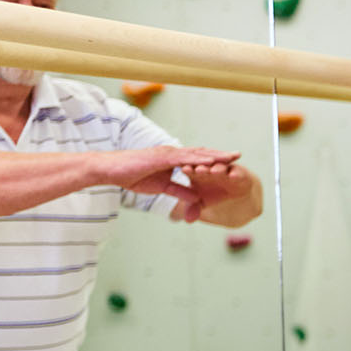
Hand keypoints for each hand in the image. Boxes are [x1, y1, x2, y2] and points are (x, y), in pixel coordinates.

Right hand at [101, 147, 239, 220]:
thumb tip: (197, 197)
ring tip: (233, 157)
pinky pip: (185, 158)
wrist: (112, 171)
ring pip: (197, 154)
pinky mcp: (162, 157)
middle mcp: (174, 153)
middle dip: (220, 155)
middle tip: (239, 156)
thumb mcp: (162, 187)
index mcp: (174, 160)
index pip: (198, 159)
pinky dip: (200, 159)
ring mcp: (169, 153)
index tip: (230, 163)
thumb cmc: (133, 176)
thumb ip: (180, 190)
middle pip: (202, 154)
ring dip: (215, 155)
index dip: (214, 161)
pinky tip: (213, 161)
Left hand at [179, 162, 255, 222]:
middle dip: (203, 167)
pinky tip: (233, 176)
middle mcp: (211, 168)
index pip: (192, 169)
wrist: (235, 196)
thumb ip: (192, 208)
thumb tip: (187, 220)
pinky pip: (238, 172)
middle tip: (199, 169)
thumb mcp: (201, 203)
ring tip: (215, 171)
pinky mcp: (240, 173)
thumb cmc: (213, 195)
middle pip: (207, 166)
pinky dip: (236, 173)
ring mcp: (226, 170)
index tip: (184, 170)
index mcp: (198, 173)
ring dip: (219, 168)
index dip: (189, 169)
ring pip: (222, 167)